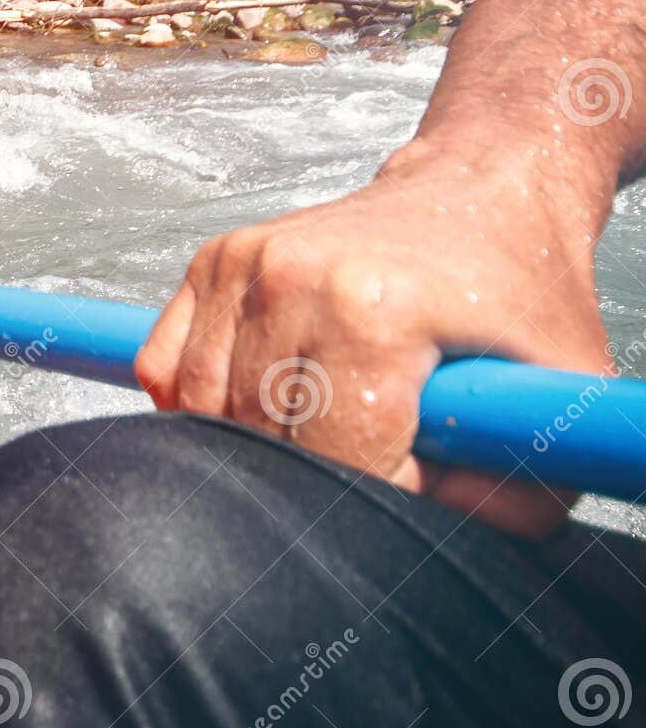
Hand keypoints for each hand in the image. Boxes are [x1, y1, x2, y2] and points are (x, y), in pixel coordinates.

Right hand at [132, 139, 613, 537]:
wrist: (477, 188)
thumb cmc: (516, 289)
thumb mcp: (560, 393)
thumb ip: (510, 495)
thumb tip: (420, 539)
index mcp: (373, 311)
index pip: (334, 458)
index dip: (378, 490)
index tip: (418, 466)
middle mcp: (293, 280)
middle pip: (264, 440)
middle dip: (316, 471)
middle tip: (374, 449)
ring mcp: (243, 265)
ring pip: (204, 413)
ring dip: (255, 442)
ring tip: (321, 421)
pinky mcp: (213, 261)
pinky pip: (166, 369)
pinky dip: (197, 404)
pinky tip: (256, 398)